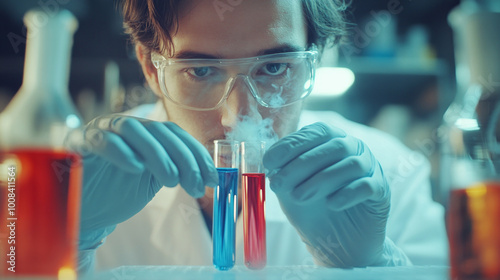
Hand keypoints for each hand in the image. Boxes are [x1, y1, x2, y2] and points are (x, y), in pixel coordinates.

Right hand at [78, 115, 217, 246]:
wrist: (85, 211)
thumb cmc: (121, 192)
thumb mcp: (155, 180)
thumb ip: (178, 171)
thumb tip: (212, 175)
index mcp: (146, 133)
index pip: (176, 134)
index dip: (197, 154)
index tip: (213, 179)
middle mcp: (126, 126)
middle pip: (159, 130)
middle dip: (183, 158)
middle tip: (195, 184)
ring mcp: (102, 130)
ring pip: (132, 128)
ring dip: (157, 153)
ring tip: (171, 181)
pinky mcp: (80, 141)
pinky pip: (101, 139)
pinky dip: (121, 151)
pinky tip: (136, 168)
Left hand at [263, 122, 408, 266]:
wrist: (338, 243)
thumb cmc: (313, 209)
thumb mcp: (291, 189)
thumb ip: (283, 174)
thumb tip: (270, 164)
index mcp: (331, 141)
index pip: (315, 132)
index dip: (291, 144)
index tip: (269, 161)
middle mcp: (354, 148)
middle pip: (334, 146)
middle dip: (302, 164)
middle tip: (279, 183)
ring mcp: (371, 168)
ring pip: (351, 165)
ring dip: (321, 180)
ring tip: (299, 197)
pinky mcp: (381, 191)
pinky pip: (368, 186)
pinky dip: (347, 194)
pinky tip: (331, 204)